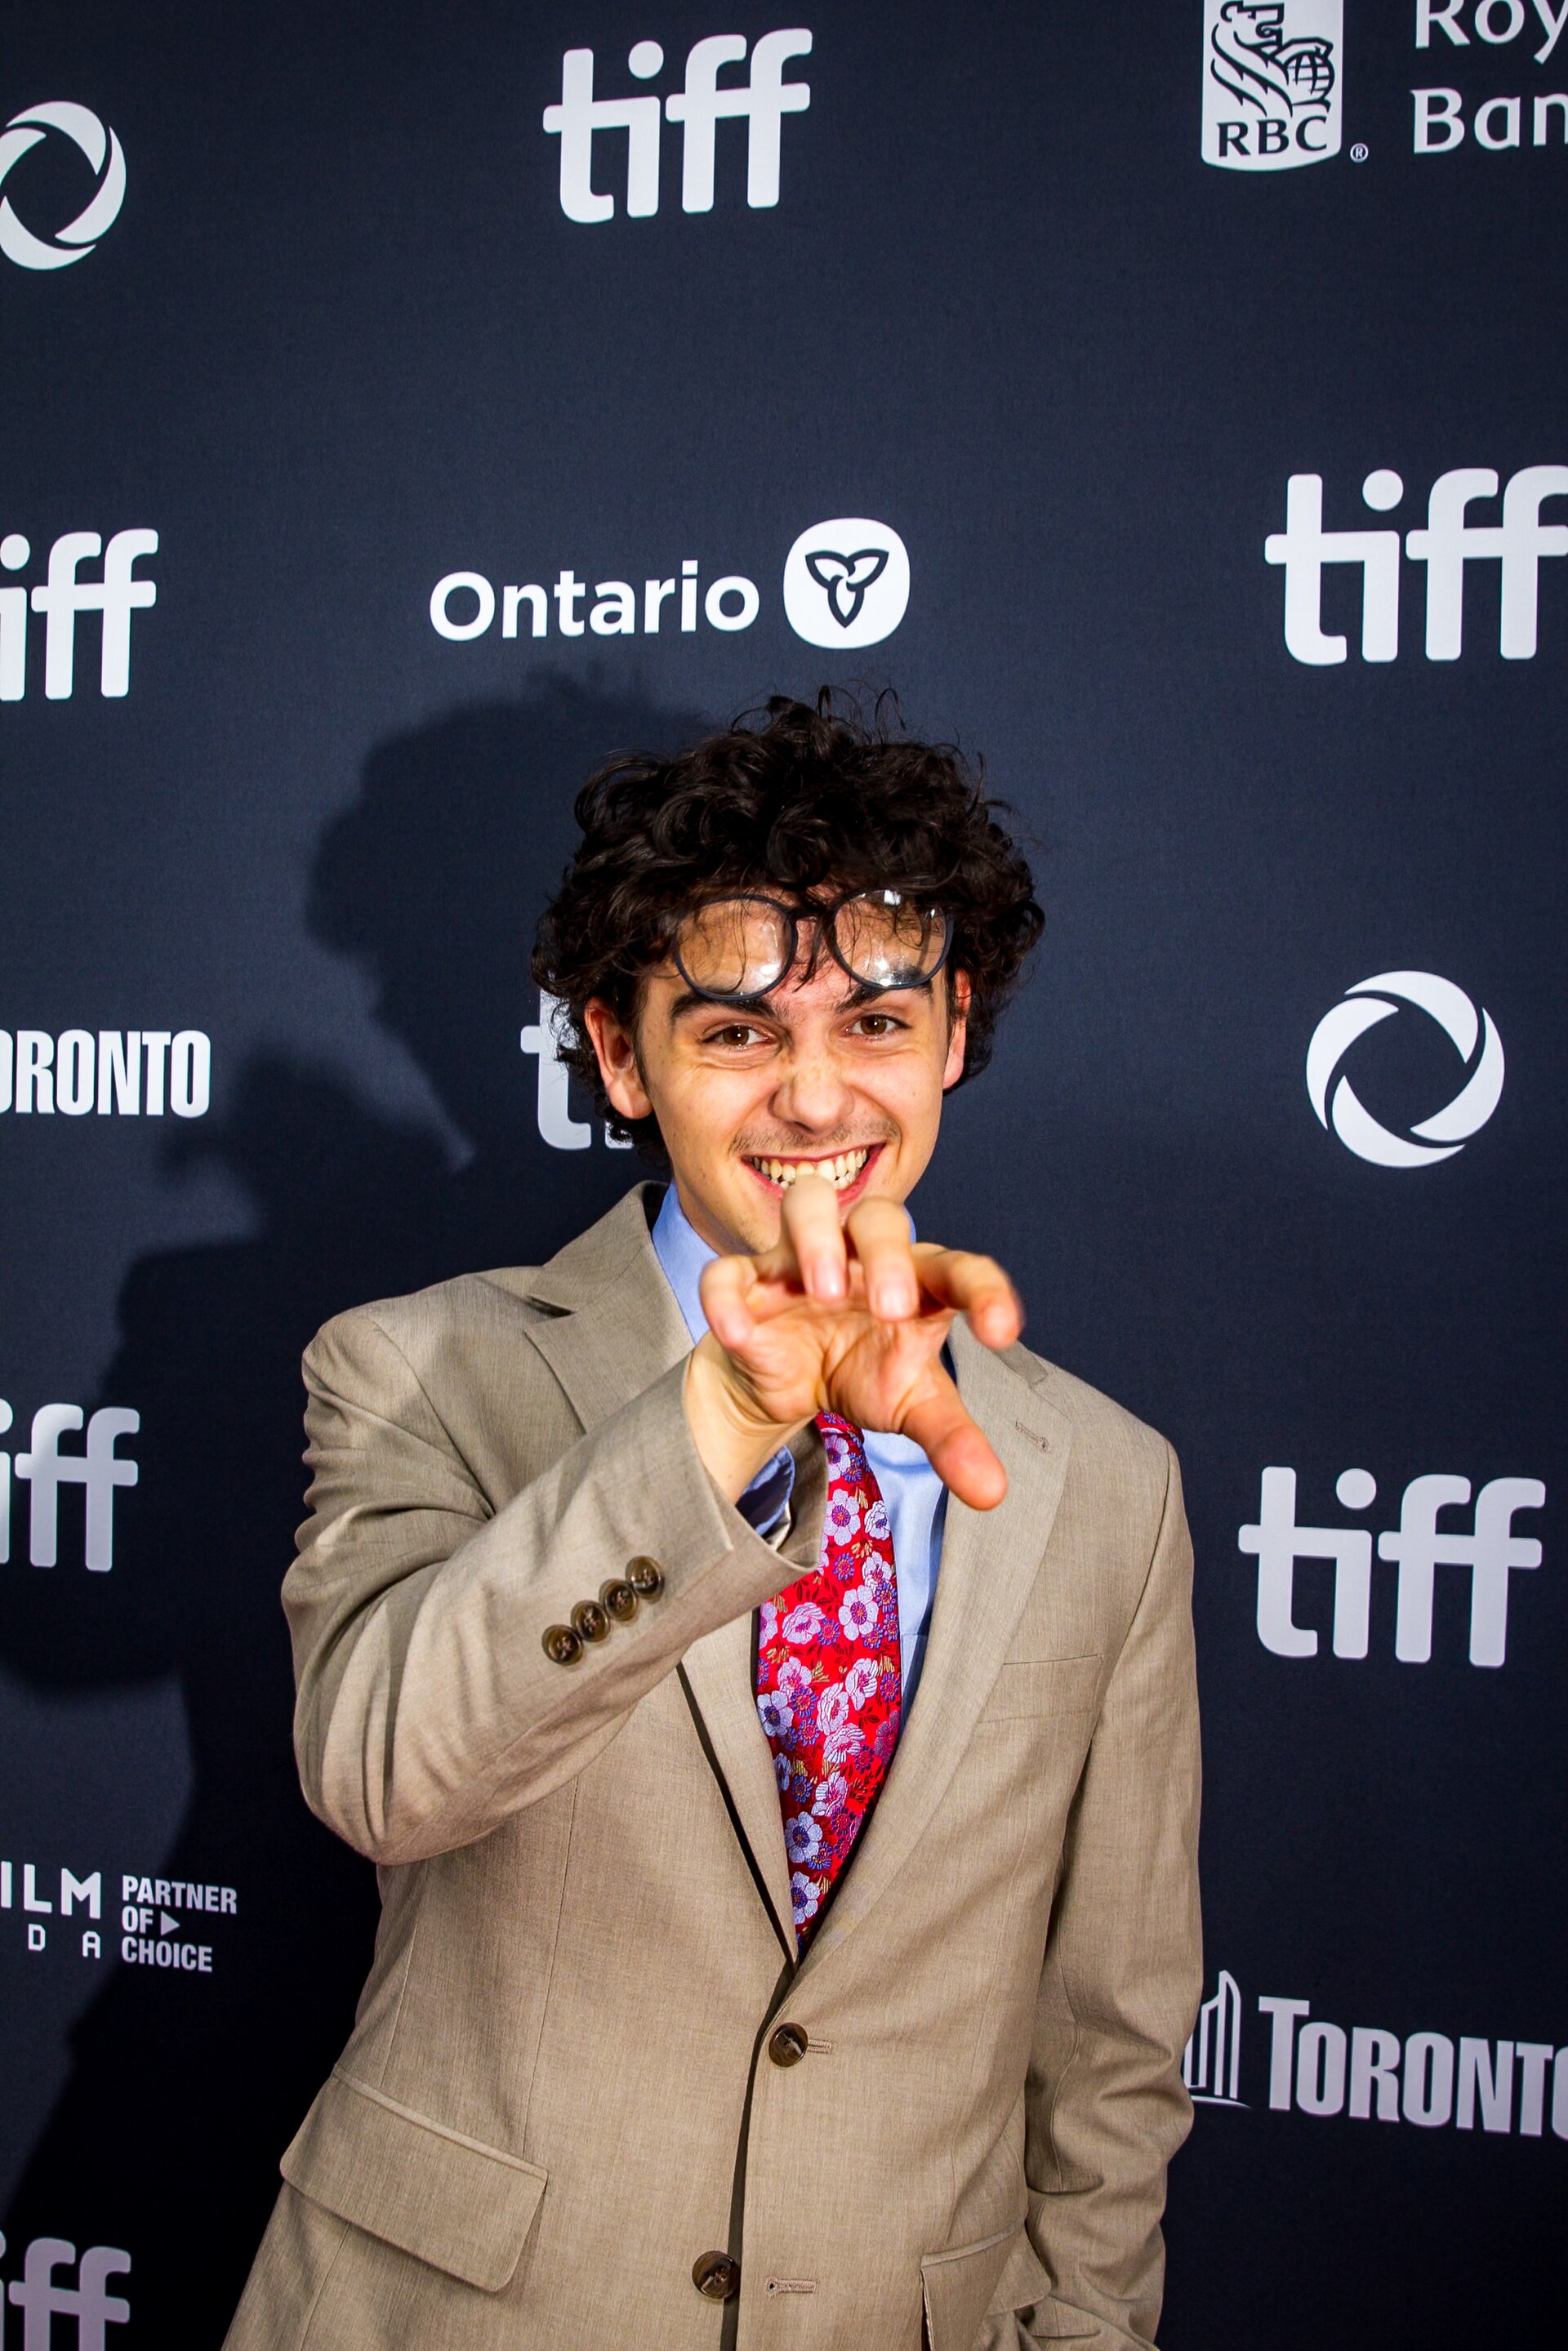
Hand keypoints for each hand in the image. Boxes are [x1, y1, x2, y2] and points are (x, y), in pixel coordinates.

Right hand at [684, 1174, 1022, 1511]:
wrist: (790, 1384)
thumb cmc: (863, 1370)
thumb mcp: (912, 1405)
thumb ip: (951, 1438)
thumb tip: (991, 1492)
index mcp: (917, 1279)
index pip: (958, 1268)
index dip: (985, 1291)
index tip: (1001, 1332)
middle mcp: (861, 1258)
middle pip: (878, 1218)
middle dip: (886, 1256)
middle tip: (893, 1309)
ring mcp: (801, 1262)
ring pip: (806, 1204)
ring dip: (817, 1240)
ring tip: (824, 1292)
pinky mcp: (747, 1284)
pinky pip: (729, 1272)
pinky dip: (728, 1295)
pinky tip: (741, 1332)